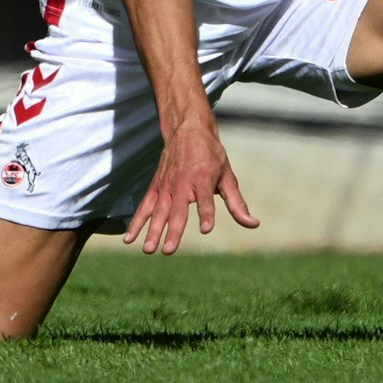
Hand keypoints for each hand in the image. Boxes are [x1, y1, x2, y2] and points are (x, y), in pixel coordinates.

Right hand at [122, 124, 259, 254]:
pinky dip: (136, 222)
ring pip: (158, 212)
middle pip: (177, 210)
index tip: (207, 228)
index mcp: (203, 178)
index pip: (206, 199)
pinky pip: (144, 207)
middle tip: (169, 250)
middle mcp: (182, 183)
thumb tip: (253, 224)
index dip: (206, 213)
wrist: (187, 131)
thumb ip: (237, 203)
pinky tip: (129, 239)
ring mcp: (166, 186)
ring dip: (152, 231)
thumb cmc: (212, 157)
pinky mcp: (155, 187)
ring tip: (149, 250)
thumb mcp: (227, 176)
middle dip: (173, 230)